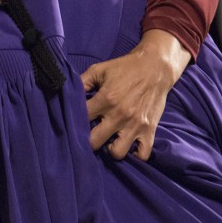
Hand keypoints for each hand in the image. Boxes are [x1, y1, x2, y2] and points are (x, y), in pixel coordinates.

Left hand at [81, 29, 189, 159]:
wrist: (156, 68)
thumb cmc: (125, 68)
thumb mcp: (99, 69)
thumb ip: (82, 82)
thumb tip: (66, 94)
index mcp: (105, 99)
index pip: (81, 120)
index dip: (74, 123)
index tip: (74, 124)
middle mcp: (119, 115)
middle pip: (95, 142)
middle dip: (89, 141)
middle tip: (90, 135)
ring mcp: (135, 125)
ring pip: (117, 153)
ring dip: (111, 149)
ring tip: (109, 140)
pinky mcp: (150, 130)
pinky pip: (142, 155)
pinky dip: (135, 155)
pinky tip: (128, 145)